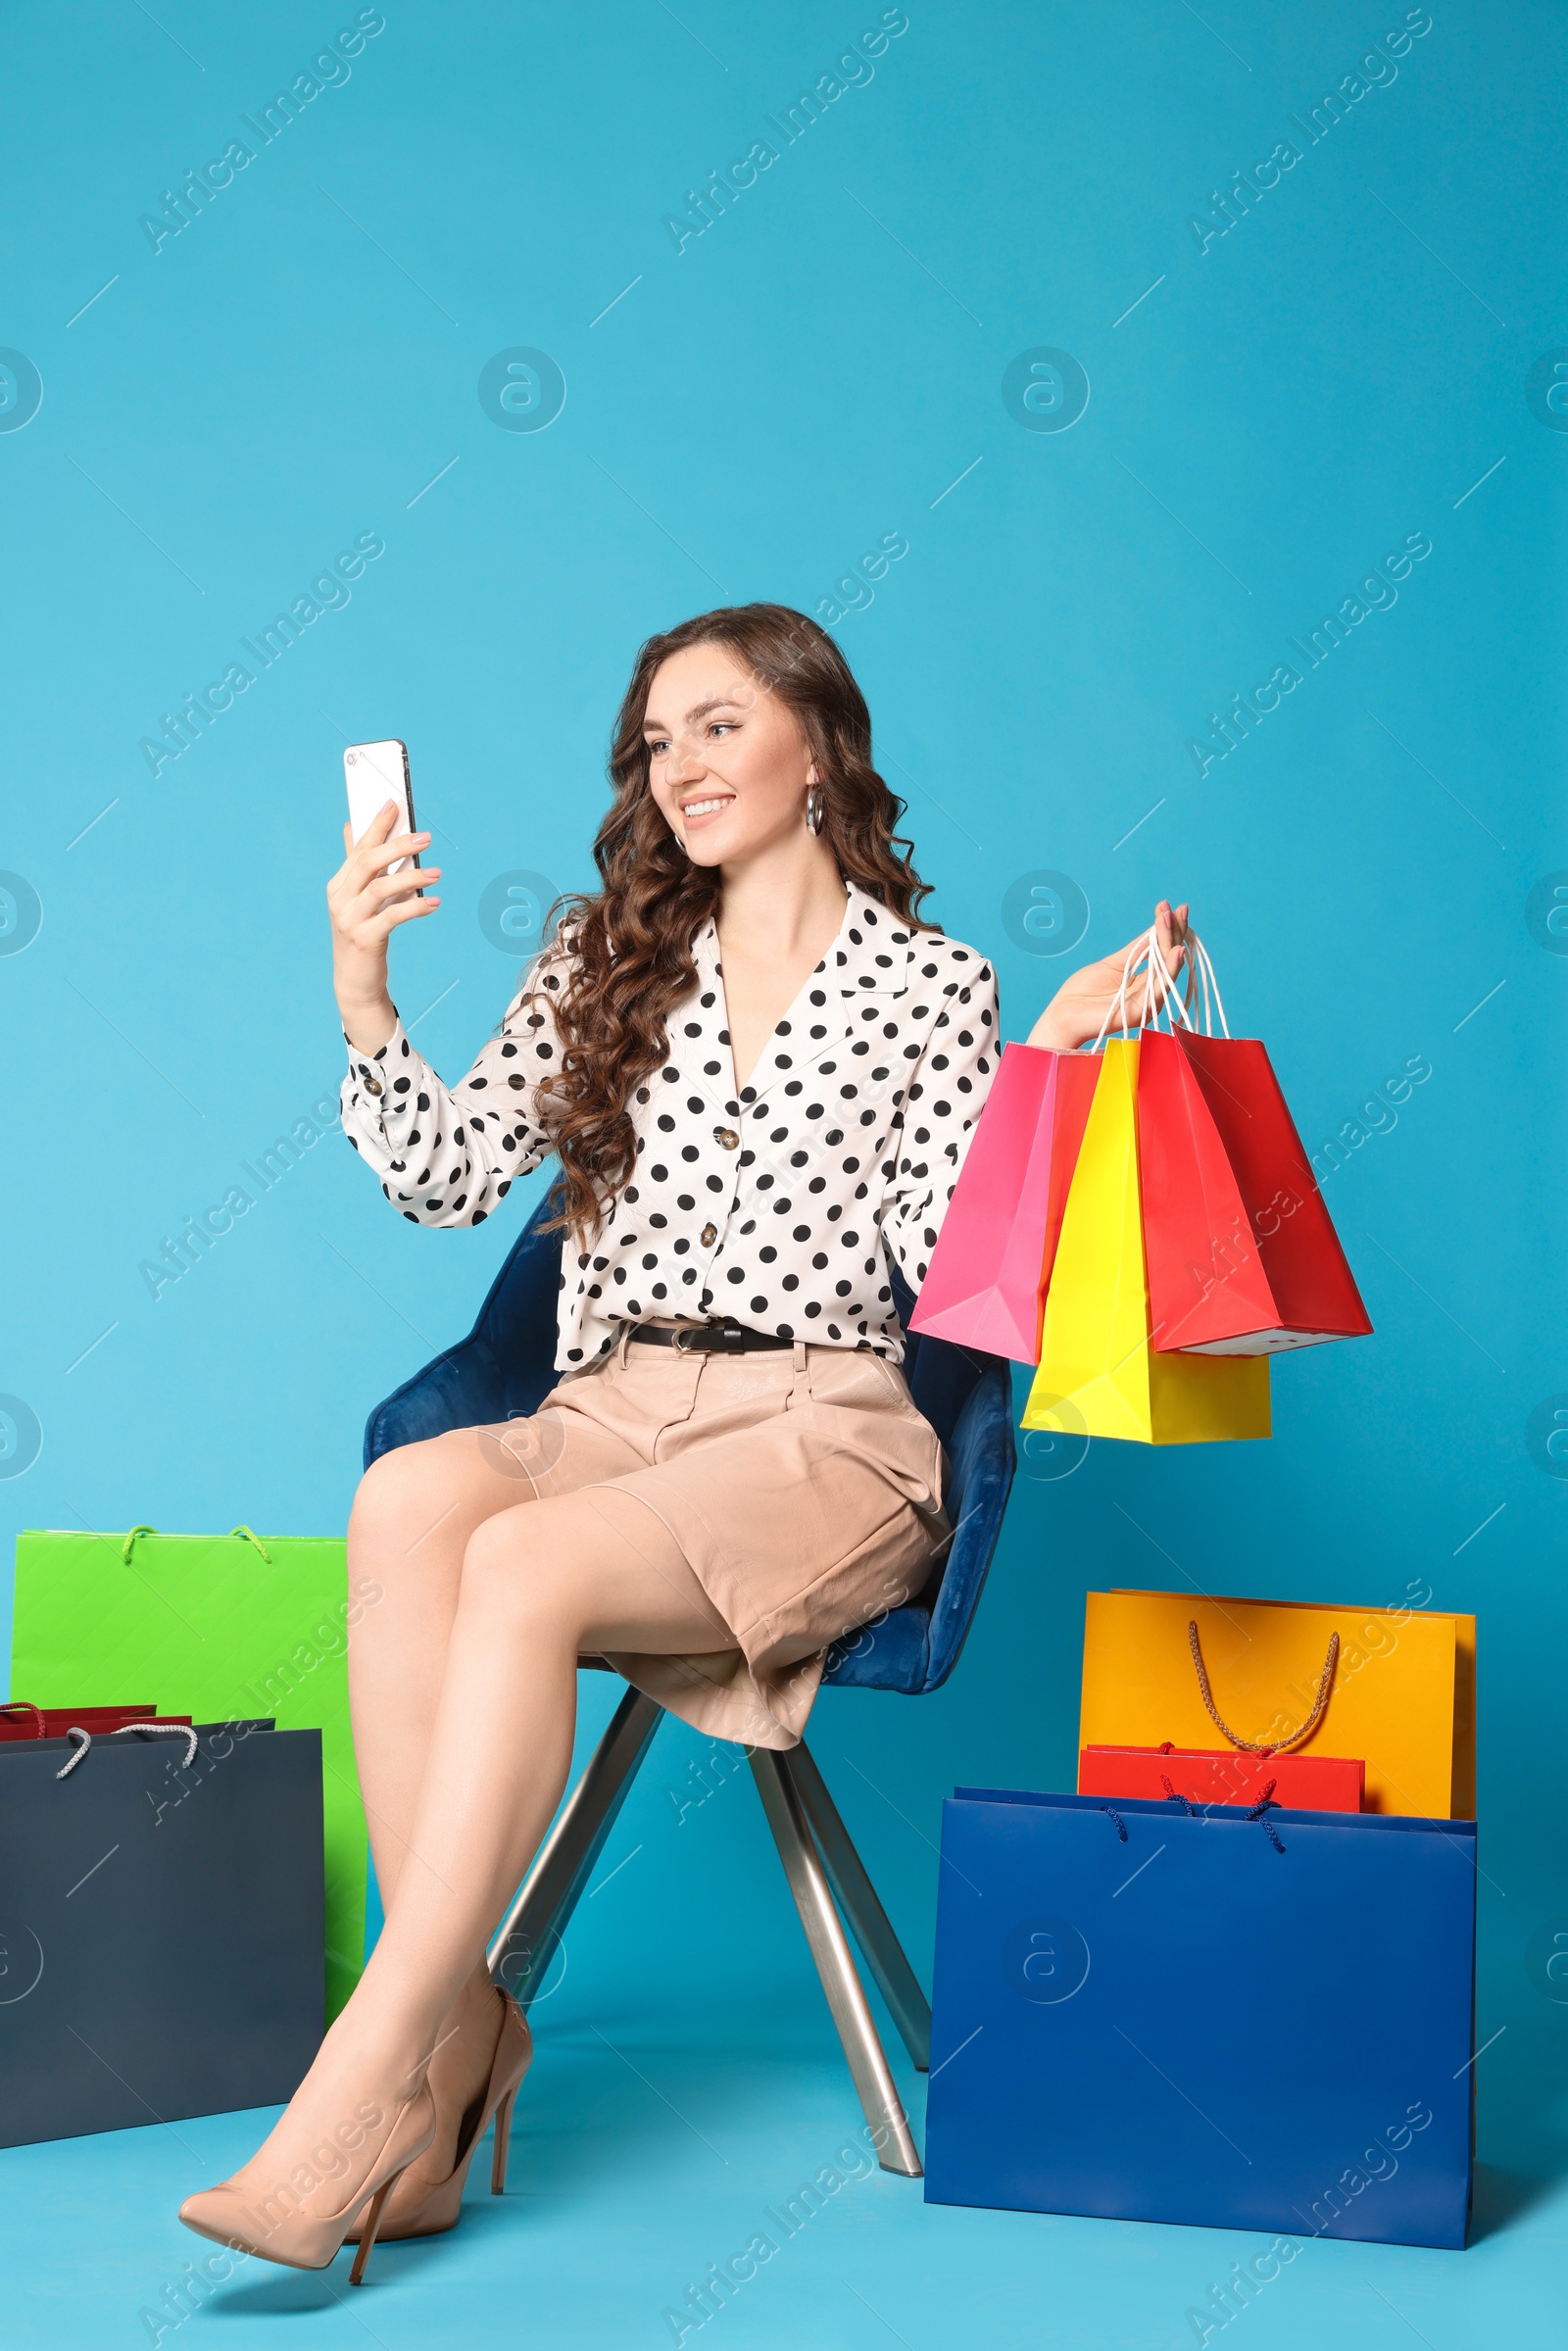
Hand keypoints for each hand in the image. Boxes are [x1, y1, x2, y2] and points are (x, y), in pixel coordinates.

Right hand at [328, 800, 441, 1053]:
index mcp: (338, 883)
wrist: (355, 981)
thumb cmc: (361, 934)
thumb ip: (357, 865)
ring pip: (380, 888)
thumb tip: (351, 827)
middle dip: (397, 845)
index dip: (376, 825)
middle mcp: (339, 898)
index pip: (358, 847)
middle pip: (368, 862)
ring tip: (436, 873)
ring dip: (411, 877)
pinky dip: (414, 908)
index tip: (395, 804)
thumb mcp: (357, 898)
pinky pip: (392, 918)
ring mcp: (349, 919)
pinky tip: (434, 904)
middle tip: (425, 837)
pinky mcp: (364, 939)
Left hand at [1026, 900, 1190, 1052]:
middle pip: (1168, 958)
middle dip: (1173, 931)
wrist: (1062, 1016)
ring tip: (1173, 919)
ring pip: (1167, 969)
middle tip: (1178, 908)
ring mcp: (1147, 1002)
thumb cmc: (1084, 993)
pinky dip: (1170, 968)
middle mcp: (1150, 991)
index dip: (1168, 930)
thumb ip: (1137, 949)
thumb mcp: (1114, 963)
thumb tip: (1156, 928)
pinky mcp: (1141, 1011)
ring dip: (1171, 942)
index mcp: (1144, 981)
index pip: (1162, 952)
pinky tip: (1176, 950)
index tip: (1170, 906)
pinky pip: (1160, 987)